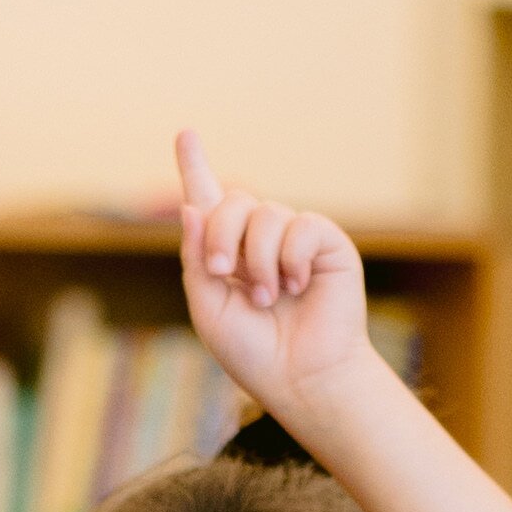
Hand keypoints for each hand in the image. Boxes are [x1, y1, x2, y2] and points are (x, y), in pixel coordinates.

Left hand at [169, 129, 384, 424]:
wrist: (302, 377)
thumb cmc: (254, 353)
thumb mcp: (208, 308)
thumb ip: (196, 258)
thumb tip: (190, 206)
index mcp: (226, 254)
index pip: (208, 202)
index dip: (195, 166)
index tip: (186, 134)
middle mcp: (259, 240)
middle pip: (231, 201)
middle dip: (220, 235)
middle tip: (225, 274)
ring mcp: (294, 239)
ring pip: (265, 212)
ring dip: (258, 258)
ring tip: (269, 298)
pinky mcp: (326, 243)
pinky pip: (301, 225)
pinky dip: (291, 257)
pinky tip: (297, 285)